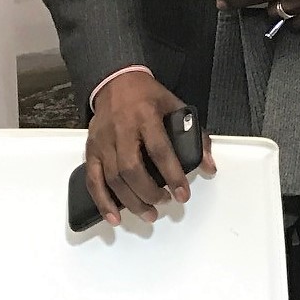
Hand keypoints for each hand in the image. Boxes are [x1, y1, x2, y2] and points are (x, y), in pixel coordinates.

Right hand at [84, 71, 214, 225]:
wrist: (116, 82)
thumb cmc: (148, 96)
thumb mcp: (175, 105)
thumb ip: (194, 134)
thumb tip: (208, 166)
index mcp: (146, 116)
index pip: (160, 149)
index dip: (172, 175)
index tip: (182, 194)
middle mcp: (122, 129)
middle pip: (131, 168)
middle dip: (149, 192)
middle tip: (164, 203)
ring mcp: (103, 141)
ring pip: (113, 178)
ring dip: (130, 201)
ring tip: (149, 214)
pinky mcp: (91, 149)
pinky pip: (93, 180)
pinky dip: (102, 202)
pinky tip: (114, 217)